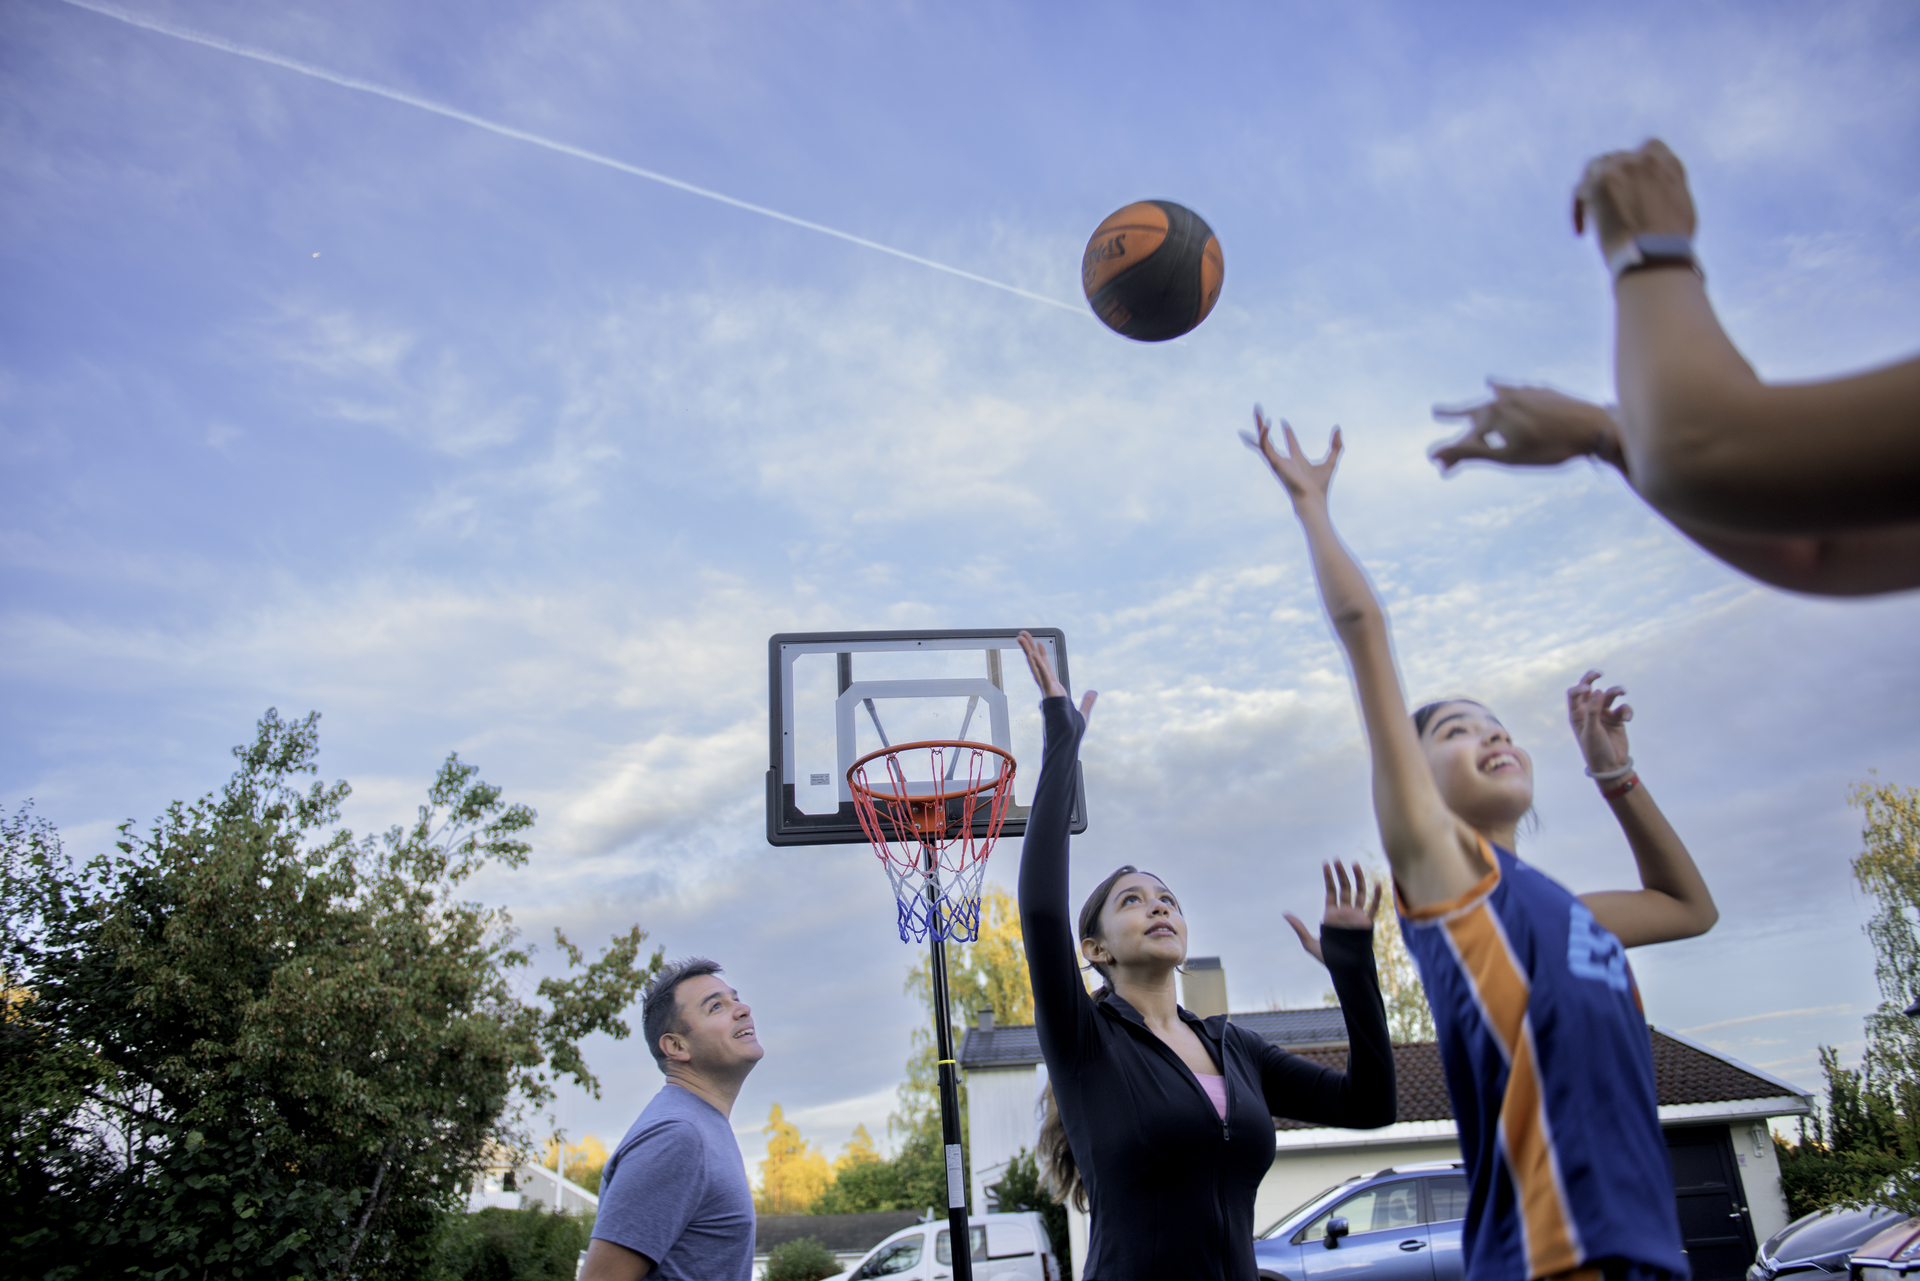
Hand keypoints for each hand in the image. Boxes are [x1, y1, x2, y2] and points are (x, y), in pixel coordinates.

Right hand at [1017, 631, 1096, 723]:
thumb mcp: (1083, 712)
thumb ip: (1087, 701)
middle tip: (1021, 633)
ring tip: (1021, 637)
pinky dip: (1038, 666)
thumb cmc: (1071, 732)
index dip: (1040, 655)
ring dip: (1028, 651)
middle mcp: (1048, 689)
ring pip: (1035, 667)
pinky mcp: (1050, 696)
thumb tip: (1093, 692)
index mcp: (1055, 691)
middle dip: (1029, 648)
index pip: (1045, 669)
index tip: (1036, 643)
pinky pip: (1043, 677)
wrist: (1067, 743)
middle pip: (1036, 664)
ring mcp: (1047, 692)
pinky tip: (1033, 654)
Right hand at [1242, 406, 1341, 508]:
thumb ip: (1336, 445)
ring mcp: (1278, 462)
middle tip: (1260, 413)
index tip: (1284, 422)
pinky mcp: (1275, 463)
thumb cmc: (1320, 486)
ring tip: (1256, 410)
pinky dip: (1264, 435)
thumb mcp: (1331, 461)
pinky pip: (1265, 447)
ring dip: (1259, 426)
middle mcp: (1285, 461)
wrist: (1313, 499)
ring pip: (1263, 441)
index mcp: (1297, 460)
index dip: (1288, 433)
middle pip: (1272, 441)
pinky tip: (1266, 424)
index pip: (1291, 444)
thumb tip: (1338, 429)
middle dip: (1265, 428)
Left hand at [1285, 862, 1380, 965]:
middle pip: (1344, 888)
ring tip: (1354, 863)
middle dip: (1340, 874)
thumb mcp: (1309, 943)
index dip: (1328, 878)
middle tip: (1337, 860)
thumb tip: (1285, 914)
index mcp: (1331, 915)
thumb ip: (1299, 928)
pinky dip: (1376, 896)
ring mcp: (1356, 916)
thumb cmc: (1329, 958)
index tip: (1326, 864)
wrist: (1345, 969)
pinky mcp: (1367, 923)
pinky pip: (1373, 907)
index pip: (1331, 891)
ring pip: (1359, 892)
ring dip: (1358, 878)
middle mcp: (1345, 912)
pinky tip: (1377, 883)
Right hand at [1430, 382, 1624, 472]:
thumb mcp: (1507, 456)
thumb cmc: (1549, 447)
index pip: (1464, 438)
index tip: (1440, 466)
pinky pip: (1521, 389)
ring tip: (1487, 385)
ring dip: (1489, 394)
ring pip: (1500, 393)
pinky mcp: (1543, 390)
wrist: (1594, 427)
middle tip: (1438, 411)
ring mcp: (1524, 391)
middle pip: (1476, 409)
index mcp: (1491, 413)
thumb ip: (1469, 454)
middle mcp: (1503, 397)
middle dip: (1457, 413)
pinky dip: (1514, 390)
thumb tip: (1434, 455)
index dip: (1452, 455)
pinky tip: (1520, 388)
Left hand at [1567, 670, 1631, 774]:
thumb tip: (1597, 690)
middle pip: (1589, 689)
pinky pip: (1622, 708)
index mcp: (1577, 714)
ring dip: (1615, 691)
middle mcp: (1589, 712)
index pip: (1574, 694)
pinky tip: (1627, 718)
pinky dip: (1626, 710)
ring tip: (1621, 692)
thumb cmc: (1595, 750)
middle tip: (1598, 673)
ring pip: (1608, 695)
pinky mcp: (1616, 719)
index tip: (1590, 689)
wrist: (1611, 767)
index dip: (1581, 687)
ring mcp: (1603, 714)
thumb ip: (1593, 711)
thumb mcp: (1592, 731)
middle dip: (1591, 678)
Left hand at [1573, 139, 1696, 258]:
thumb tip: (1648, 196)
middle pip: (1618, 159)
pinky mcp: (1599, 182)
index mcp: (1669, 164)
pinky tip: (1581, 232)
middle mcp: (1645, 159)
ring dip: (1591, 187)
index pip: (1649, 149)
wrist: (1654, 254)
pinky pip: (1579, 190)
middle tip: (1606, 205)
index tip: (1630, 186)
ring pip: (1595, 167)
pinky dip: (1578, 210)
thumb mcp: (1679, 209)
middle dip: (1610, 180)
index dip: (1636, 168)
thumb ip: (1663, 191)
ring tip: (1591, 213)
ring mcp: (1622, 166)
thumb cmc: (1669, 246)